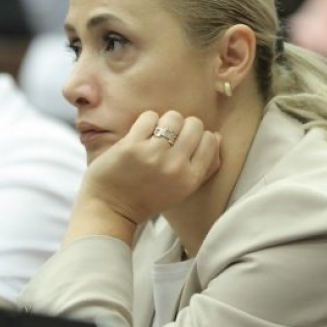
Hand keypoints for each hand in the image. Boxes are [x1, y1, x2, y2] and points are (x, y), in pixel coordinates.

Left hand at [74, 111, 220, 237]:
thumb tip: (216, 135)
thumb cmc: (146, 198)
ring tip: (154, 135)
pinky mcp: (132, 146)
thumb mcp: (181, 189)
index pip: (210, 141)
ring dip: (164, 122)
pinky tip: (140, 135)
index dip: (198, 137)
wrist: (110, 209)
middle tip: (169, 138)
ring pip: (173, 117)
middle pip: (194, 124)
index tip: (185, 143)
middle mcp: (175, 166)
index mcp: (190, 179)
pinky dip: (145, 122)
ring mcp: (153, 154)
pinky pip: (149, 117)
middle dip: (183, 127)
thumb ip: (203, 166)